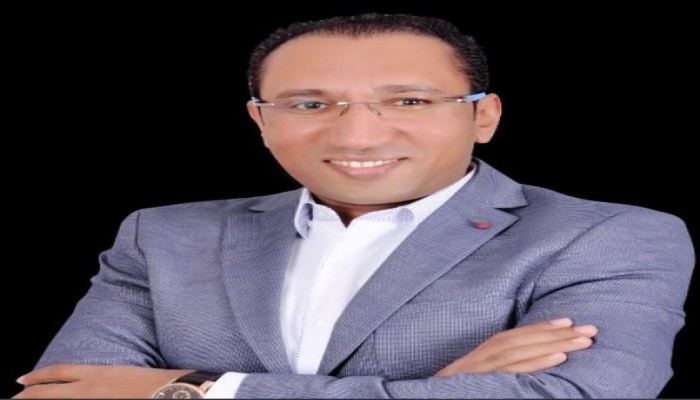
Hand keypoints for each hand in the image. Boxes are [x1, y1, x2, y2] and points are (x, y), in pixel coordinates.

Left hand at [13, 364, 191, 398]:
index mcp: (100, 373)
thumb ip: (111, 380)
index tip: (22, 380)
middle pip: (48, 393)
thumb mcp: (132, 375)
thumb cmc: (162, 382)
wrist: (176, 392)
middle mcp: (91, 388)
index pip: (60, 372)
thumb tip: (99, 386)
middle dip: (25, 398)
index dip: (38, 376)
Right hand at [435, 318, 597, 376]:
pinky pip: (510, 372)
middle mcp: (476, 361)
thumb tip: (525, 363)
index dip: (540, 328)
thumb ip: (495, 371)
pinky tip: (558, 358)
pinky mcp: (479, 383)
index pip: (512, 337)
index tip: (568, 322)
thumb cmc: (453, 394)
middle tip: (589, 329)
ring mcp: (477, 372)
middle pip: (519, 340)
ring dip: (553, 344)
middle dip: (556, 334)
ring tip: (581, 341)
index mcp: (477, 358)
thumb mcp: (474, 381)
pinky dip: (535, 363)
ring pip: (517, 351)